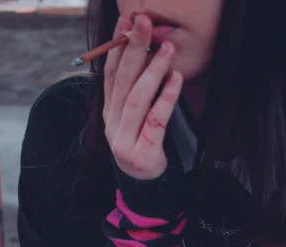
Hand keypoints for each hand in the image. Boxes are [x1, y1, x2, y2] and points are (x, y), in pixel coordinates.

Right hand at [104, 14, 182, 179]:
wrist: (147, 186)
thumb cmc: (144, 145)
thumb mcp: (135, 118)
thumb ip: (134, 91)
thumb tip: (143, 51)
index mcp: (109, 113)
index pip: (110, 74)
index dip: (117, 46)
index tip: (126, 20)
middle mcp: (113, 125)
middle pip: (122, 81)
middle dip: (133, 48)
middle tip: (144, 21)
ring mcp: (125, 141)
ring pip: (137, 99)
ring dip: (153, 70)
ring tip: (168, 48)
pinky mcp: (143, 154)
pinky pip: (156, 121)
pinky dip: (166, 98)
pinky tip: (176, 79)